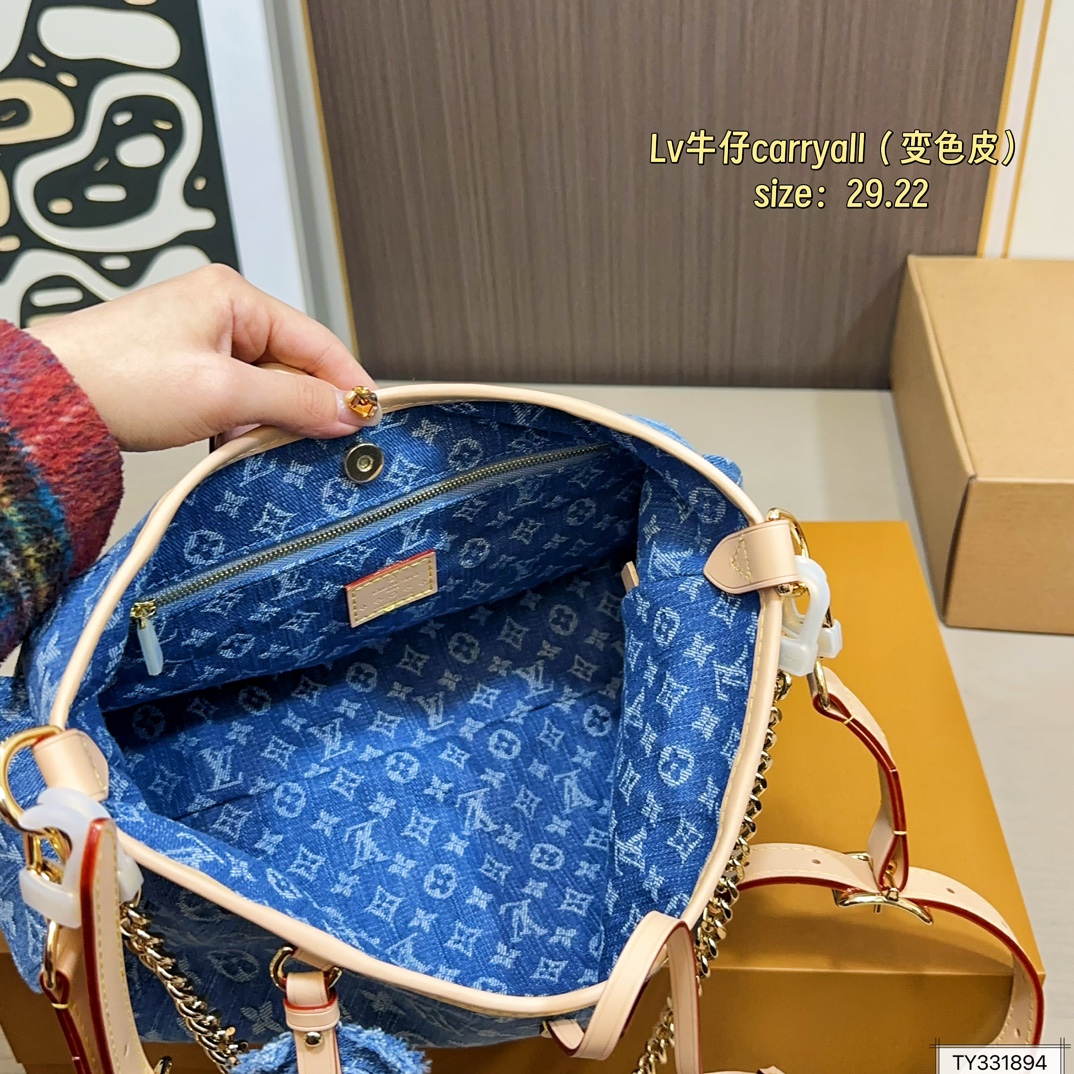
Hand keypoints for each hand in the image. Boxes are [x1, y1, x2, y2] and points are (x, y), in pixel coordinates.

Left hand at [26, 264, 376, 450]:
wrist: (50, 403)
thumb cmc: (117, 379)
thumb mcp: (223, 392)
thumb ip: (294, 399)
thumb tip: (346, 411)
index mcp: (234, 297)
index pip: (317, 340)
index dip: (348, 382)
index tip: (371, 419)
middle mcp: (222, 312)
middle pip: (294, 364)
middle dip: (307, 405)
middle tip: (323, 444)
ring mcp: (204, 342)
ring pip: (267, 386)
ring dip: (271, 419)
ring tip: (262, 443)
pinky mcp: (188, 371)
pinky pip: (239, 398)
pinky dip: (244, 424)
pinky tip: (233, 442)